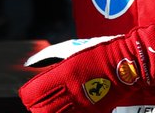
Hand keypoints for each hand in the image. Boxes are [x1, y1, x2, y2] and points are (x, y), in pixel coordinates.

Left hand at [19, 35, 142, 111]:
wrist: (126, 65)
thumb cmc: (96, 53)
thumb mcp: (68, 49)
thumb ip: (47, 56)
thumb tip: (30, 64)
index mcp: (62, 76)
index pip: (32, 95)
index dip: (28, 95)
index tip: (29, 93)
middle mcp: (71, 94)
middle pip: (41, 112)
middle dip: (37, 108)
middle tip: (38, 103)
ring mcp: (83, 107)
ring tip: (52, 107)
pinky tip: (68, 110)